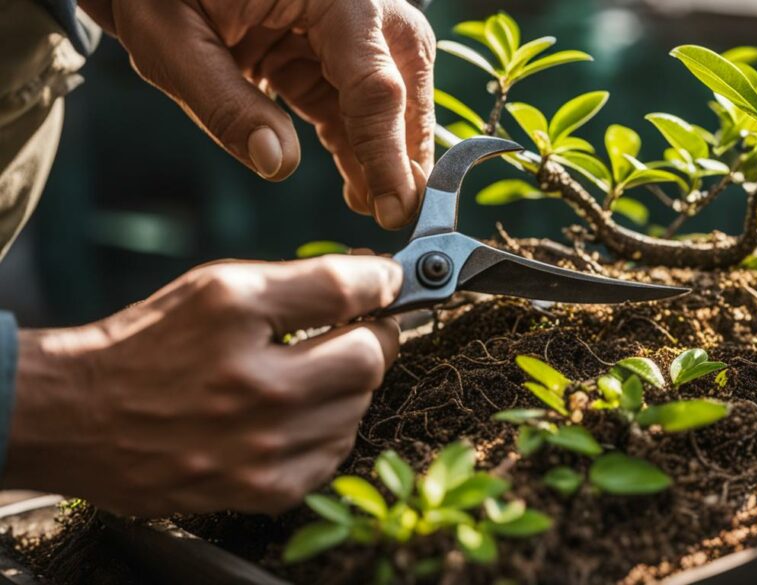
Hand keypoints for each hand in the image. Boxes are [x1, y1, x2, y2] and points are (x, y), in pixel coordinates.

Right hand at [5, 256, 400, 515]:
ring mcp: (261, 445)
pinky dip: (329, 430)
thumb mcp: (218, 287)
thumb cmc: (151, 344)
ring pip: (358, 408)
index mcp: (236, 313)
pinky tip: (296, 416)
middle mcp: (254, 383)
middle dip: (374, 338)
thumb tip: (375, 278)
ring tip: (311, 376)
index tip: (388, 280)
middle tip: (358, 331)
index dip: (381, 280)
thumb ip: (301, 281)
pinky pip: (335, 453)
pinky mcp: (263, 489)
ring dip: (349, 387)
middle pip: (369, 357)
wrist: (80, 417)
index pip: (345, 288)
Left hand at [79, 0, 435, 228]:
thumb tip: (278, 165)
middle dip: (402, 152)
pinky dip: (360, 146)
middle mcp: (354, 4)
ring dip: (384, 155)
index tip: (394, 209)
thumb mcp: (170, 41)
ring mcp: (347, 27)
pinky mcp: (330, 51)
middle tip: (393, 214)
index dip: (388, 151)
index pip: (375, 81)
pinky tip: (358, 189)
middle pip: (403, 86)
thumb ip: (224, 104)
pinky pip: (358, 103)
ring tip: (373, 208)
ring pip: (390, 98)